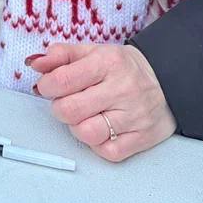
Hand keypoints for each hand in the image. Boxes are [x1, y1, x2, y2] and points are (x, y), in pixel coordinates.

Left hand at [28, 43, 175, 162]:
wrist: (169, 81)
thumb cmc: (123, 68)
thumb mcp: (93, 52)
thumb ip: (61, 55)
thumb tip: (34, 63)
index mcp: (107, 63)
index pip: (62, 80)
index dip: (46, 86)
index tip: (48, 86)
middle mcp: (122, 90)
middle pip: (70, 110)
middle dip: (59, 107)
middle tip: (66, 101)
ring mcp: (134, 116)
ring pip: (86, 133)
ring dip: (76, 126)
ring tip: (83, 116)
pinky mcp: (142, 138)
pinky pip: (107, 151)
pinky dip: (97, 143)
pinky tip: (100, 129)